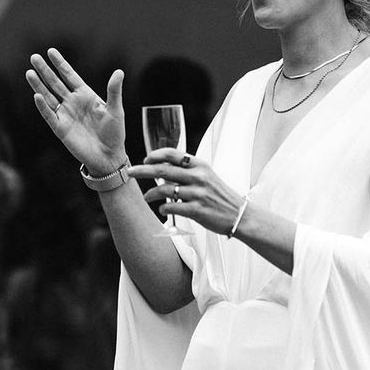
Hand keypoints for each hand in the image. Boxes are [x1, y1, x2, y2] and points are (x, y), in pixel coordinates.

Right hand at [26, 48, 127, 173]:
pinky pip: (49, 115)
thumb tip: (119, 71)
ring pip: (48, 96)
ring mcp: (65, 115)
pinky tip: (36, 95)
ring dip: (39, 85)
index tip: (51, 51)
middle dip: (45, 70)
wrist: (108, 156)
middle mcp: (73, 103)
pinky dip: (43, 106)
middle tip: (34, 57)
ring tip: (29, 72)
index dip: (60, 64)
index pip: (70, 76)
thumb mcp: (115, 110)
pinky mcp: (60, 129)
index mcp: (85, 95)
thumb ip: (114, 91)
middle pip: (55, 83)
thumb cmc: (114, 133)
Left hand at [127, 149, 243, 234]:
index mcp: (200, 165)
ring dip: (151, 193)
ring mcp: (197, 194)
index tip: (145, 159)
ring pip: (164, 189)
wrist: (240, 215)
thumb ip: (186, 171)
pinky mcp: (197, 210)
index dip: (155, 155)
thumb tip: (162, 171)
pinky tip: (162, 209)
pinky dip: (163, 208)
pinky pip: (172, 207)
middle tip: (129, 172)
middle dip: (142, 170)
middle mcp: (198, 177)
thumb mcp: (206, 176)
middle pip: (163, 170)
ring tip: (146, 197)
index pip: (173, 154)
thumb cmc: (220, 196)